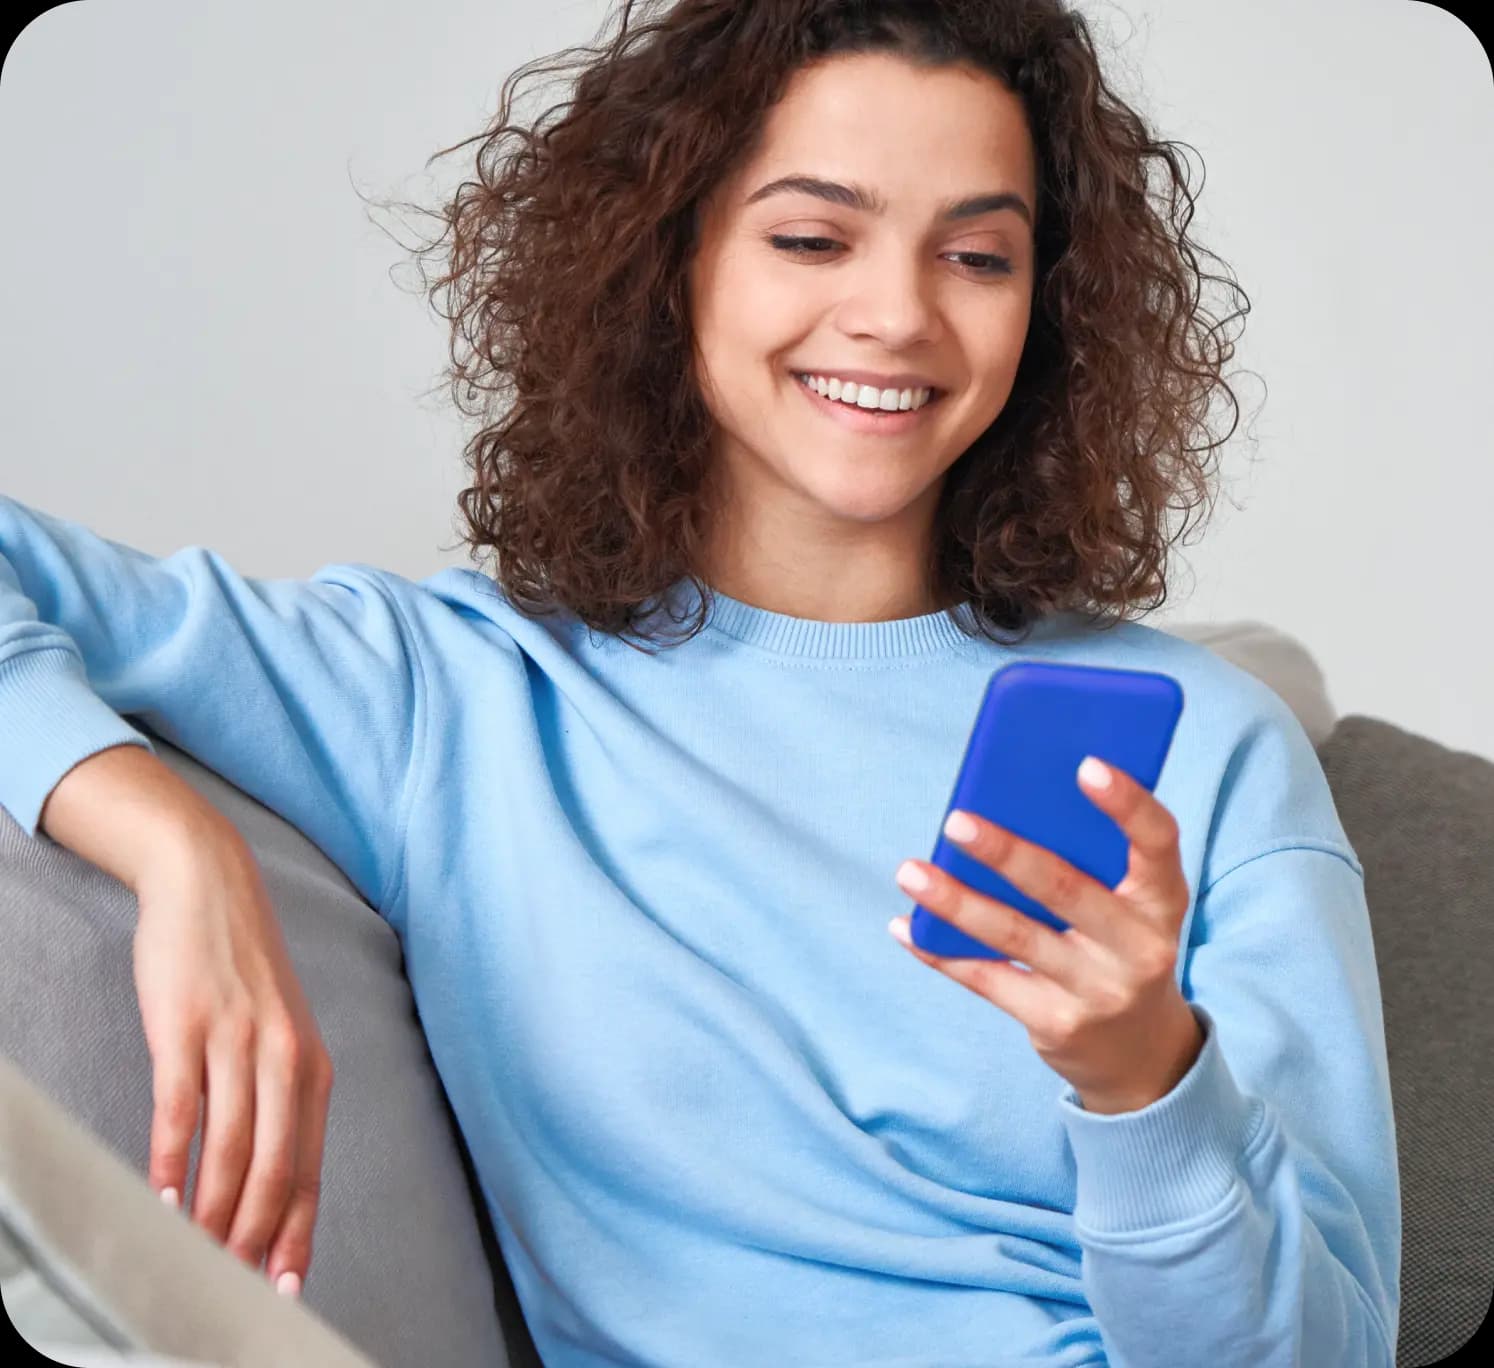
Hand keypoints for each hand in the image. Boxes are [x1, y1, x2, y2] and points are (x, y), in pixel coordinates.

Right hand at [131, 825, 332, 1295]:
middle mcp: (287, 1058)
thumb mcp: (279, 1035)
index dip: (297, 1232)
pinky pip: (181, 1109)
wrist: (211, 888)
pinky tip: (161, 1198)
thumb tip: (263, 1179)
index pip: (311, 1168)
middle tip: (232, 1286)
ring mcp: (237, 1041)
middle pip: (274, 1170)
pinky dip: (171, 1161)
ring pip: (230, 1150)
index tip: (285, 1286)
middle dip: (253, 1238)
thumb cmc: (242, 973)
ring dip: (210, 1213)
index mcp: (315, 1068)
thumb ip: (277, 1102)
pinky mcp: (186, 1027)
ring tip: (193, 1257)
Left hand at [889, 756, 1202, 1114]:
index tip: (1087, 765)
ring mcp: (1097, 990)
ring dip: (954, 901)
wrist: (1138, 1053)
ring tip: (909, 871)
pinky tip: (906, 925)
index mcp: (1162, 900)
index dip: (1128, 804)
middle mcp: (1138, 947)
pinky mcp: (1055, 1024)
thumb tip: (1002, 801)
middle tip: (954, 821)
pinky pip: (987, 979)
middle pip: (1065, 889)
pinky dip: (940, 949)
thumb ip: (1087, 860)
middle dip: (1006, 853)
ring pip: (1014, 935)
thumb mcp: (1128, 906)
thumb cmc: (1117, 946)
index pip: (1158, 843)